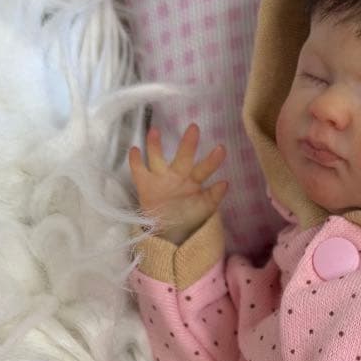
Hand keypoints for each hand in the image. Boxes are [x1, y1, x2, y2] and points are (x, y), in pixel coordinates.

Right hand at [129, 123, 227, 245]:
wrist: (169, 233)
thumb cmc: (189, 217)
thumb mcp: (205, 209)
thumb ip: (214, 196)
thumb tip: (225, 182)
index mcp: (193, 181)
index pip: (203, 169)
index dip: (212, 161)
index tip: (221, 149)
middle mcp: (177, 176)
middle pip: (182, 157)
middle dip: (188, 144)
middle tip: (194, 128)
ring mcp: (160, 178)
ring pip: (156, 158)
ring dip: (154, 146)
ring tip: (155, 131)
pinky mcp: (145, 184)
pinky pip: (138, 170)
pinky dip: (135, 161)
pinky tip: (134, 150)